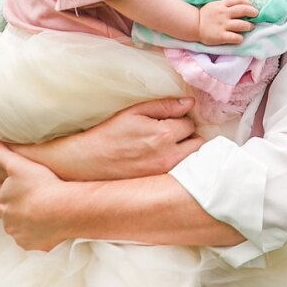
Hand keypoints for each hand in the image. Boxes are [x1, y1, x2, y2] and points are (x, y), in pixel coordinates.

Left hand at [0, 139, 67, 249]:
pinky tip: (52, 224)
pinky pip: (38, 242)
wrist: (63, 209)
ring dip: (28, 225)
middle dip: (14, 214)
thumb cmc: (40, 186)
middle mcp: (8, 224)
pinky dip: (43, 235)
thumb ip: (0, 154)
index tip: (3, 199)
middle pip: (6, 221)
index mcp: (1, 205)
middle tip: (29, 203)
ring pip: (21, 232)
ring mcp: (23, 237)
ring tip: (43, 212)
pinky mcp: (38, 246)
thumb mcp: (18, 164)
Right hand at [13, 98, 202, 181]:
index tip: (170, 120)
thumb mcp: (135, 112)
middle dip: (188, 136)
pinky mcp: (160, 183)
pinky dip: (179, 165)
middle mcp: (169, 156)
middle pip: (198, 143)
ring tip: (169, 147)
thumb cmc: (110, 133)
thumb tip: (190, 103)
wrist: (89, 162)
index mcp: (164, 134)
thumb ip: (165, 106)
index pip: (190, 123)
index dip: (181, 119)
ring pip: (193, 159)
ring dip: (187, 151)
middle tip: (173, 133)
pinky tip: (162, 159)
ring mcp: (166, 172)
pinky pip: (181, 172)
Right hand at [198, 0, 256, 45]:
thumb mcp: (214, 5)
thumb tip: (240, 4)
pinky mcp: (221, 36)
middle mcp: (224, 14)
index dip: (247, 2)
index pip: (238, 0)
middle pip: (243, 10)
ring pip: (242, 25)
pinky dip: (240, 38)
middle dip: (253, 12)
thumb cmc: (205, 16)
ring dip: (249, 26)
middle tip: (256, 15)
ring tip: (250, 27)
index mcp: (222, 5)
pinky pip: (235, 37)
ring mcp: (223, 25)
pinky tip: (240, 38)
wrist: (193, 26)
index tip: (251, 6)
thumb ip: (226, 4)